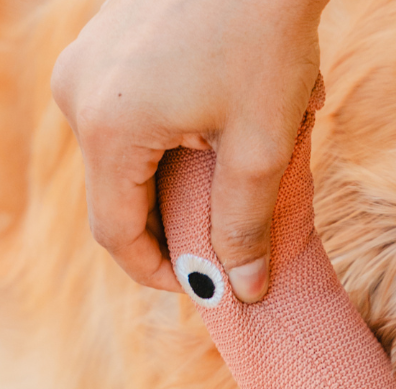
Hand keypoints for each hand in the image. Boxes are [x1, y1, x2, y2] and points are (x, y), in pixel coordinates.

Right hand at [51, 0, 327, 301]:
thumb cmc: (263, 40)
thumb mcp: (260, 149)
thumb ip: (247, 227)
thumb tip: (245, 289)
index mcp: (106, 128)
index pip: (116, 233)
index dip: (159, 272)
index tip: (203, 288)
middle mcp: (78, 94)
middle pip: (118, 196)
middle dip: (174, 228)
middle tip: (226, 246)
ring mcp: (88, 64)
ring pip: (127, 158)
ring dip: (179, 184)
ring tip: (237, 180)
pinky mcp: (108, 47)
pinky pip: (133, 118)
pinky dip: (174, 143)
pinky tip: (224, 135)